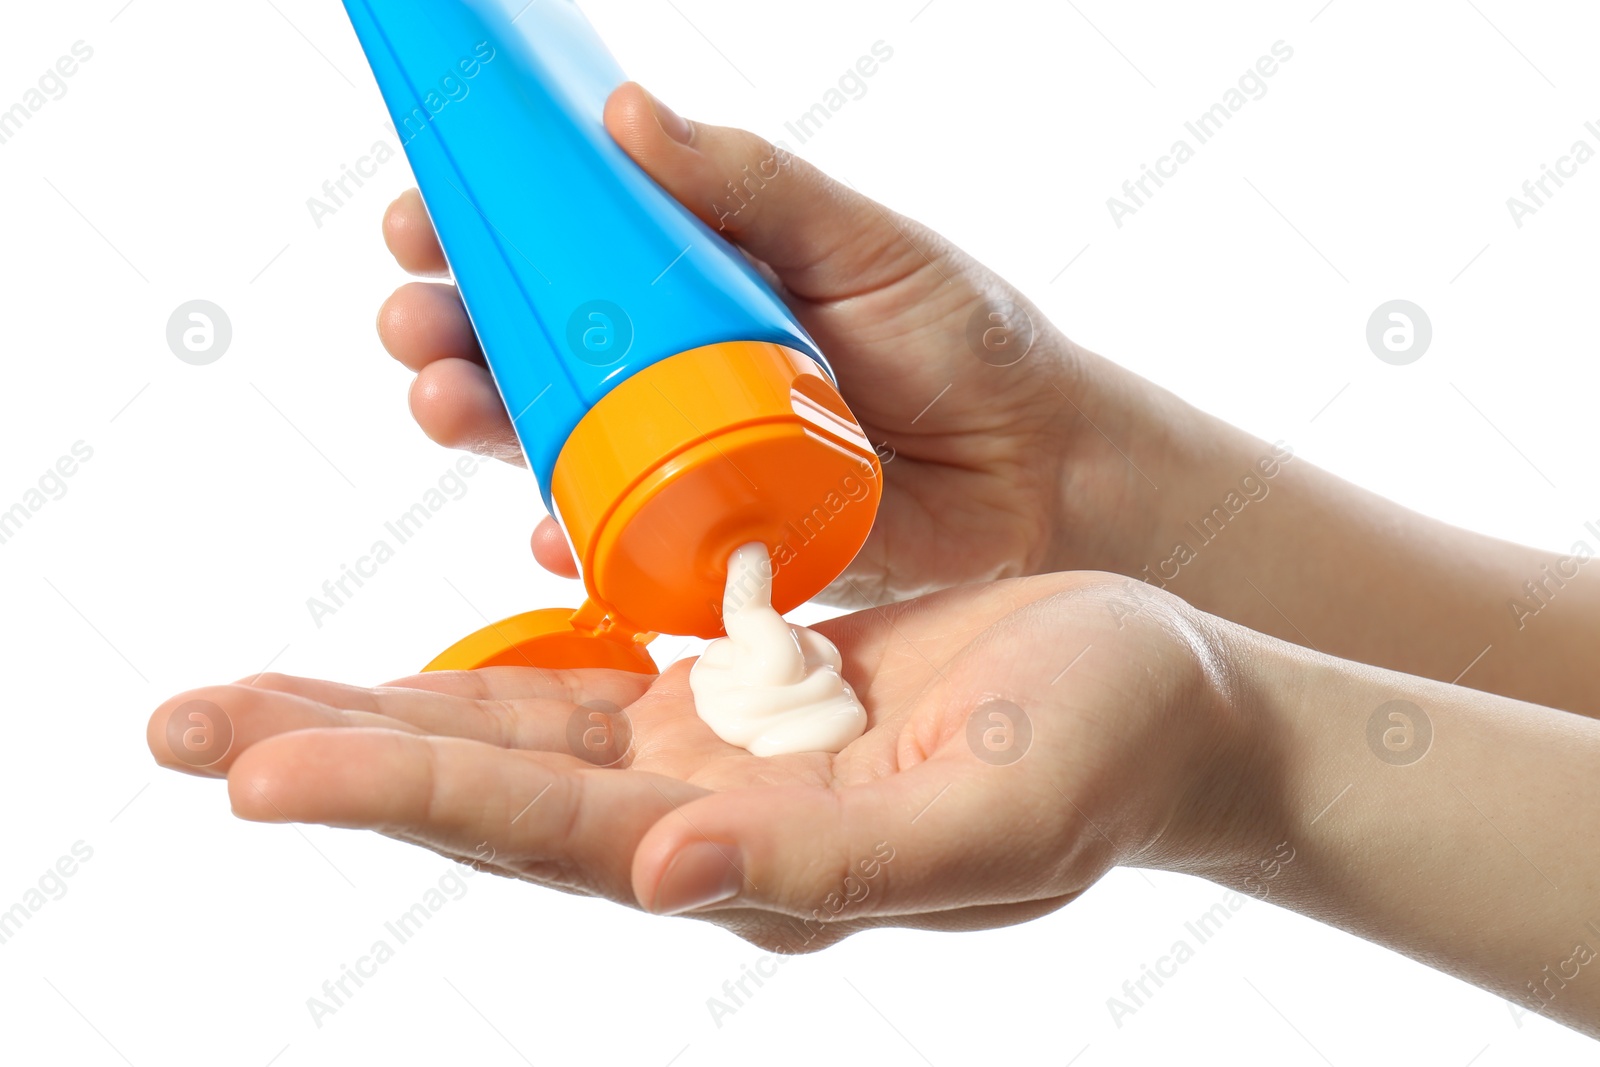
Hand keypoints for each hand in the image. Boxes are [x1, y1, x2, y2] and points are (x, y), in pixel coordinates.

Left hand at [146, 573, 1257, 948]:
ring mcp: (713, 755)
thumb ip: (826, 865)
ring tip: (237, 697)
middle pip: (489, 788)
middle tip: (178, 722)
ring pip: (512, 734)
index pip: (547, 832)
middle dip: (336, 754)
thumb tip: (661, 877)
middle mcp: (709, 818)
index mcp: (759, 860)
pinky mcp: (733, 691)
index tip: (259, 768)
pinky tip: (393, 671)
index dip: (404, 797)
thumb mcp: (987, 822)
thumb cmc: (1103, 758)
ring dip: (375, 714)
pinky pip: (580, 678)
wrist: (1162, 701)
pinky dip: (478, 671)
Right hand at [377, 83, 1178, 603]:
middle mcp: (670, 367)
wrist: (1041, 476)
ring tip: (443, 404)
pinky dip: (575, 540)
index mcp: (693, 280)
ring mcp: (683, 455)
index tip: (421, 217)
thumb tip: (627, 111)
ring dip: (481, 424)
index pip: (557, 247)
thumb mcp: (864, 243)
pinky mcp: (709, 539)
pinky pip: (617, 542)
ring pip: (548, 441)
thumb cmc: (963, 340)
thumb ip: (755, 185)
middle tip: (414, 322)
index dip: (476, 231)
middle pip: (525, 348)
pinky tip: (551, 530)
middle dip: (450, 333)